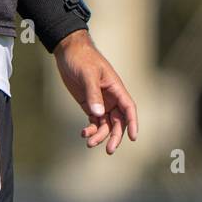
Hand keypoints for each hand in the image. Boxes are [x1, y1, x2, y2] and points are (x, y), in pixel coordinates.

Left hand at [53, 30, 138, 153]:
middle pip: (118, 121)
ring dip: (100, 135)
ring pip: (106, 124)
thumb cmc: (81, 58)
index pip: (129, 108)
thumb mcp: (88, 74)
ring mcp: (100, 102)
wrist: (68, 51)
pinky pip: (94, 121)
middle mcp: (111, 97)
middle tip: (108, 150)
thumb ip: (93, 93)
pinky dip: (90, 130)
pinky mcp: (89, 104)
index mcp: (116, 88)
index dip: (133, 123)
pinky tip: (83, 133)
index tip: (133, 137)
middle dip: (115, 136)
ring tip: (89, 142)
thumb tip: (99, 114)